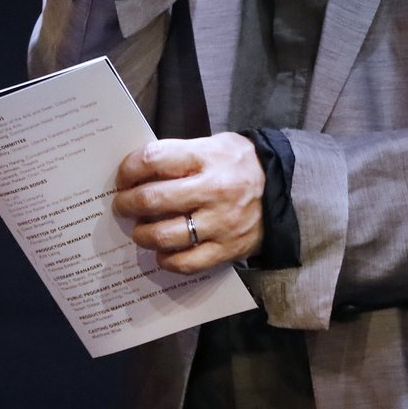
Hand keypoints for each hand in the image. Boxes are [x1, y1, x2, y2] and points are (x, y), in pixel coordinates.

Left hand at [111, 134, 263, 272]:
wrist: (285, 190)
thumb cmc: (239, 164)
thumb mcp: (213, 145)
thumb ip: (178, 155)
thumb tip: (136, 173)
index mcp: (207, 157)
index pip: (154, 159)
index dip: (128, 169)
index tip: (122, 178)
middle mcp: (214, 190)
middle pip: (153, 199)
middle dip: (127, 204)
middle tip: (122, 206)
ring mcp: (221, 223)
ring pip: (165, 235)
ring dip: (142, 234)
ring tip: (140, 230)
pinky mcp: (227, 250)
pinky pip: (186, 263)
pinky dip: (166, 259)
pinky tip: (162, 251)